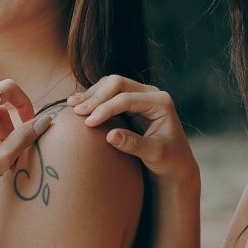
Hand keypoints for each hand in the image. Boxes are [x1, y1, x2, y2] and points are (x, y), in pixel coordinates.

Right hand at [67, 75, 197, 186]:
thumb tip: (110, 136)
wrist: (175, 164)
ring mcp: (140, 95)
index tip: (88, 123)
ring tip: (72, 105)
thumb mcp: (155, 155)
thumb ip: (134, 145)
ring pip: (111, 84)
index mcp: (160, 102)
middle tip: (77, 111)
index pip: (126, 99)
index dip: (105, 108)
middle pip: (117, 83)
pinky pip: (109, 93)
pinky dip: (93, 98)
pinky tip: (78, 105)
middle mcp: (151, 94)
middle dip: (96, 96)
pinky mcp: (131, 102)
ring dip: (91, 94)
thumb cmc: (169, 161)